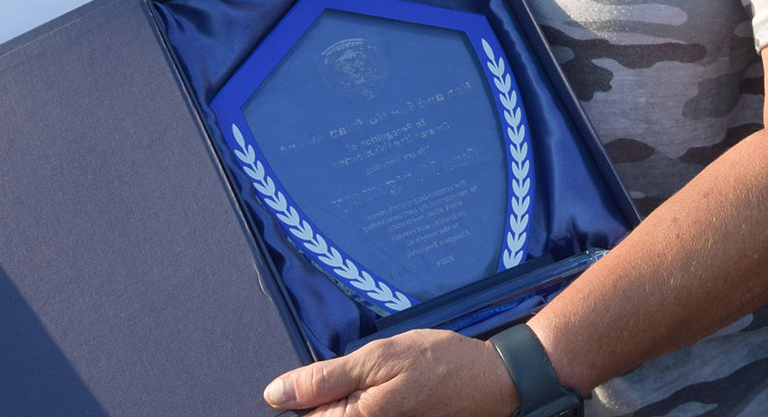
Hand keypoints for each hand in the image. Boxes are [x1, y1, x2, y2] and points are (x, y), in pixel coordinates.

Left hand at [264, 327, 516, 416]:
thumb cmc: (438, 363)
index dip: (302, 393)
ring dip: (348, 400)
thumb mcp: (380, 357)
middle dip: (326, 397)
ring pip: (345, 415)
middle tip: (364, 373)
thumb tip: (276, 394)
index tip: (325, 373)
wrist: (491, 379)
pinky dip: (367, 405)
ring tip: (383, 381)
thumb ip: (326, 377)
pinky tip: (392, 390)